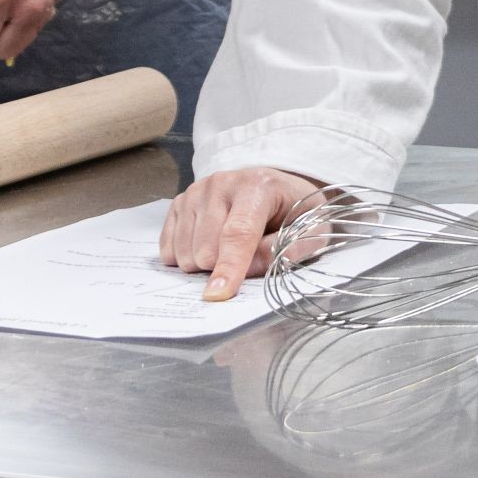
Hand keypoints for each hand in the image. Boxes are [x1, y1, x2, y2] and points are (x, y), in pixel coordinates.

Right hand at [162, 167, 327, 300]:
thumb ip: (285, 252)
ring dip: (204, 264)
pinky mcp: (180, 202)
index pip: (238, 233)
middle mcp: (222, 183)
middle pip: (206, 248)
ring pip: (184, 251)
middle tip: (245, 257)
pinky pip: (168, 247)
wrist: (278, 189)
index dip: (229, 267)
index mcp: (258, 186)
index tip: (218, 294)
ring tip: (228, 249)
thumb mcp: (309, 231)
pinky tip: (207, 246)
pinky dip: (185, 257)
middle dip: (221, 268)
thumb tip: (247, 272)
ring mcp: (196, 191)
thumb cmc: (294, 212)